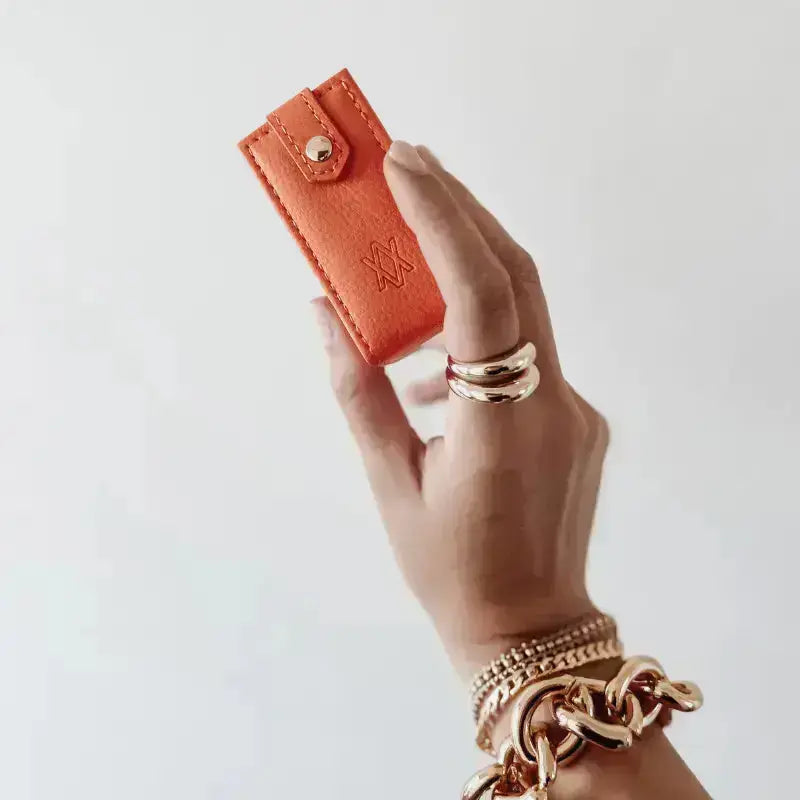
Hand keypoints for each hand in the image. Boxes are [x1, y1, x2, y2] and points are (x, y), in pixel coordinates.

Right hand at [313, 142, 608, 680]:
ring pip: (526, 307)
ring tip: (407, 254)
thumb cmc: (451, 571)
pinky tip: (432, 369)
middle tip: (410, 165)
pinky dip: (477, 333)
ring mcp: (574, 409)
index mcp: (502, 428)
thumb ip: (357, 391)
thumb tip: (327, 315)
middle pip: (517, 277)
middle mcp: (553, 406)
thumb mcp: (389, 483)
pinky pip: (527, 350)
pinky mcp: (575, 416)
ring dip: (467, 265)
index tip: (404, 167)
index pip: (482, 297)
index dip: (445, 222)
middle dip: (462, 211)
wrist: (529, 626)